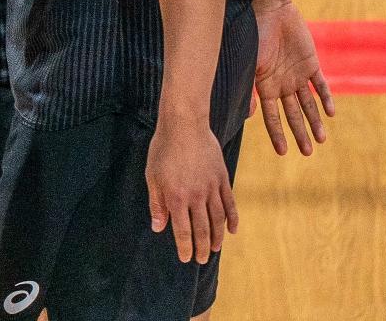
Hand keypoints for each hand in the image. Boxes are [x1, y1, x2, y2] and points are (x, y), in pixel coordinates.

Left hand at [146, 115, 237, 264]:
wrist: (184, 125)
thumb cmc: (163, 149)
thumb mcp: (152, 176)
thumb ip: (156, 203)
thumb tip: (158, 228)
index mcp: (176, 196)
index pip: (183, 230)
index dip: (185, 247)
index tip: (186, 259)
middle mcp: (196, 196)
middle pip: (202, 229)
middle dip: (201, 247)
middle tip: (201, 260)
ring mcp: (211, 188)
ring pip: (218, 220)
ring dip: (217, 237)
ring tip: (214, 249)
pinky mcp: (222, 179)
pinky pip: (230, 204)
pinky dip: (232, 219)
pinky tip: (231, 230)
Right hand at [254, 0, 333, 155]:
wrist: (270, 9)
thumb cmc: (254, 34)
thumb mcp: (249, 64)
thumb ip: (249, 88)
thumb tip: (248, 116)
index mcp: (263, 86)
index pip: (271, 116)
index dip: (277, 134)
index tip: (282, 152)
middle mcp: (280, 84)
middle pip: (292, 114)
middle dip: (299, 133)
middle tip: (308, 152)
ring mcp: (296, 74)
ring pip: (307, 103)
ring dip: (314, 121)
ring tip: (321, 139)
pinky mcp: (310, 63)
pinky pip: (320, 85)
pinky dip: (325, 98)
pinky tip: (330, 113)